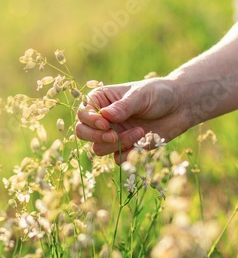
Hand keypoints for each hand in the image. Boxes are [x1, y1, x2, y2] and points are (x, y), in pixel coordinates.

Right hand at [75, 78, 189, 163]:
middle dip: (97, 137)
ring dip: (117, 144)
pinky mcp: (123, 148)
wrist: (180, 107)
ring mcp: (111, 134)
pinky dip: (127, 154)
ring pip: (98, 148)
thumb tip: (105, 115)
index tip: (106, 124)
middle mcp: (102, 119)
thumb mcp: (141, 95)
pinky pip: (116, 158)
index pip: (82, 114)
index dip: (90, 121)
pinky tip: (142, 142)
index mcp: (100, 100)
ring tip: (139, 133)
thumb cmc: (159, 94)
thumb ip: (123, 106)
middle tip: (114, 136)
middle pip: (83, 133)